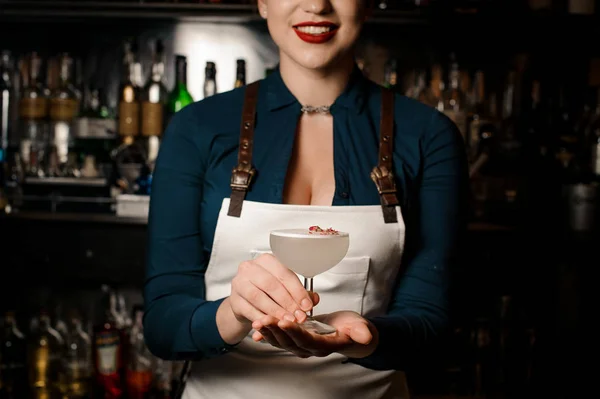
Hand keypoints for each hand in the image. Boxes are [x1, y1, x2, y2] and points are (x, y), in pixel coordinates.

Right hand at [229, 253, 315, 324]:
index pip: (284, 273)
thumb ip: (300, 293)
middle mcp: (250, 267)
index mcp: (267, 260)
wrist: (245, 302)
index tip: (306, 305)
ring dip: (275, 311)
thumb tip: (314, 298)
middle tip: (298, 316)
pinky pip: (249, 310)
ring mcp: (239, 282)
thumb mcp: (285, 289)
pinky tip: (271, 324)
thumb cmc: (267, 292)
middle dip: (287, 302)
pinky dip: (262, 318)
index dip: (297, 291)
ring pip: (258, 297)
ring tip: (287, 321)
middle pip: (271, 284)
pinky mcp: (234, 299)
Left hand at [251, 311, 378, 358]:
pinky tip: (256, 331)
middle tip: (263, 319)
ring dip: (268, 332)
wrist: (350, 334)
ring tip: (257, 322)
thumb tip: (366, 336)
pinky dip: (267, 335)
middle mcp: (310, 349)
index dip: (295, 331)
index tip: (284, 321)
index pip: (307, 339)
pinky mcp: (296, 340)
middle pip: (290, 341)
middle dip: (275, 330)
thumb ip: (361, 332)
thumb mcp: (360, 327)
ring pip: (281, 341)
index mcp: (325, 345)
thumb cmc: (354, 329)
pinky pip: (279, 339)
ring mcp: (301, 346)